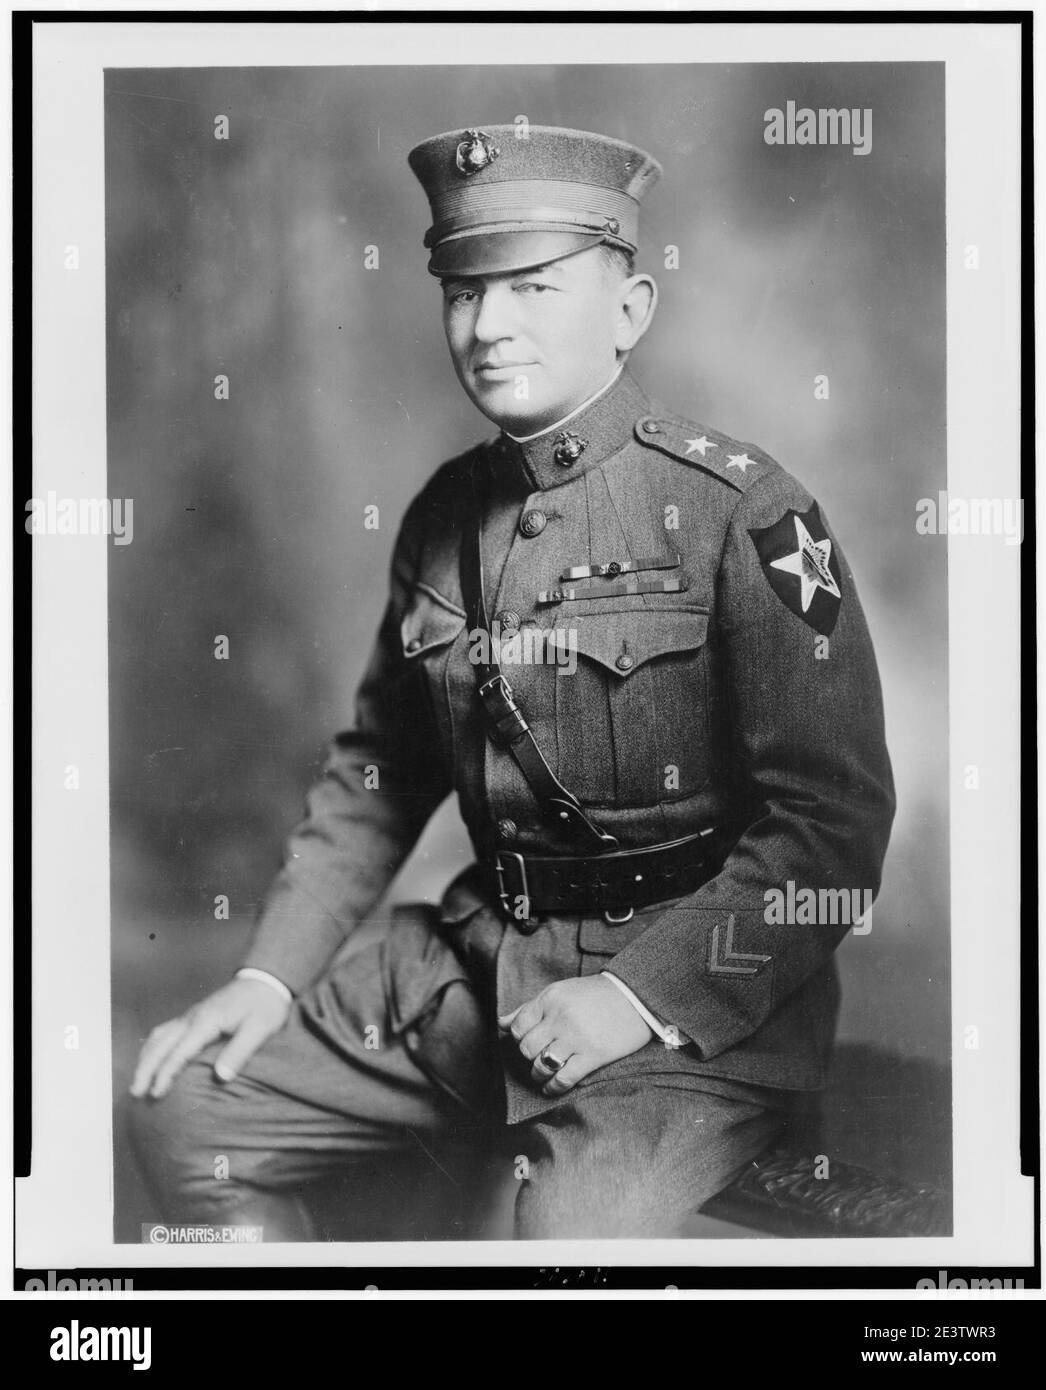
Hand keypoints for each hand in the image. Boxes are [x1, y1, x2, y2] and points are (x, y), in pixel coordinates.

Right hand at [129, 977, 290, 1098]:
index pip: (179, 1051)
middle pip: (160, 1044)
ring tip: (137, 1080)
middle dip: (145, 1069)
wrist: (266, 978)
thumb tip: (220, 1077)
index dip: (165, 1074)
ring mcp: (192, 1014)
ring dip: (146, 1058)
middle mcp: (193, 1017)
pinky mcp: (194, 1015)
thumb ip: (240, 1051)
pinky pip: (166, 1031)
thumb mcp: (260, 1029)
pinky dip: (153, 1046)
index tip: (156, 1094)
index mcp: (207, 1021)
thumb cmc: (266, 1005)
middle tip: (135, 1093)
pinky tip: (152, 1058)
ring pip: (159, 1036)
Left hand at [498, 975, 653, 1096]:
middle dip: (528, 1057)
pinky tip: (552, 1087)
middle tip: (536, 1058)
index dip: (519, 1038)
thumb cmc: (594, 995)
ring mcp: (576, 1038)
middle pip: (527, 1048)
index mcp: (550, 999)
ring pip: (542, 1064)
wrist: (635, 997)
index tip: (527, 1041)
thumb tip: (501, 1023)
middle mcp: (560, 1018)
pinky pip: (564, 1079)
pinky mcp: (592, 1055)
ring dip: (538, 1074)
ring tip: (542, 1074)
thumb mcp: (559, 992)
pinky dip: (553, 1087)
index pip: (518, 1026)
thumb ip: (529, 1008)